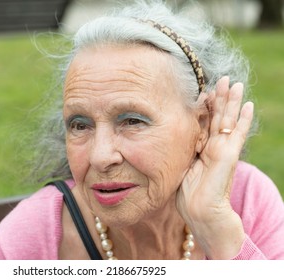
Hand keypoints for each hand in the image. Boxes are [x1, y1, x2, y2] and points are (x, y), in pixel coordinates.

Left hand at [176, 76, 253, 258]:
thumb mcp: (180, 165)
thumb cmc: (187, 193)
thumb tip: (169, 138)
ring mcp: (223, 149)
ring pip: (227, 120)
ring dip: (231, 101)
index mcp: (202, 147)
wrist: (199, 212)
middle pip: (217, 116)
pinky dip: (243, 120)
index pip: (204, 121)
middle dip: (220, 97)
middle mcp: (214, 146)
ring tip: (235, 84)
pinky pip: (237, 134)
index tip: (202, 89)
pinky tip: (248, 105)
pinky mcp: (229, 155)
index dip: (204, 105)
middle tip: (222, 78)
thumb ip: (181, 150)